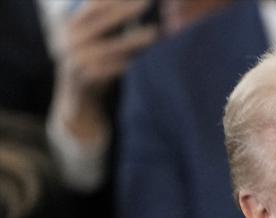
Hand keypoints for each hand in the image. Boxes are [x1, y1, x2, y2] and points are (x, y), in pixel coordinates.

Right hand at [51, 0, 157, 142]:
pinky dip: (129, 63)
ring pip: (109, 46)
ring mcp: (74, 60)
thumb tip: (141, 6)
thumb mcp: (96, 40)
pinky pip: (111, 69)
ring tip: (156, 32)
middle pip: (101, 21)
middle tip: (148, 3)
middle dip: (125, 10)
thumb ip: (110, 24)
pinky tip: (146, 58)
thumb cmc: (94, 63)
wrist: (77, 100)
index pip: (93, 6)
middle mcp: (69, 40)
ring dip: (134, 39)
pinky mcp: (83, 79)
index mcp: (70, 26)